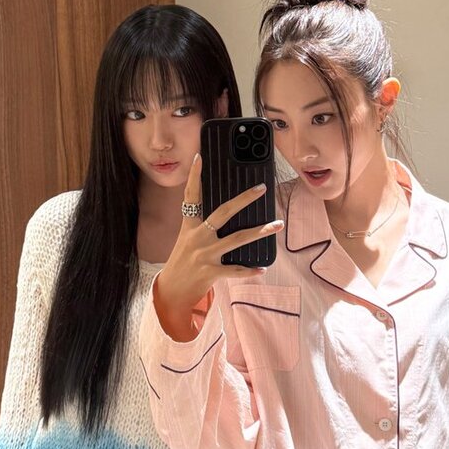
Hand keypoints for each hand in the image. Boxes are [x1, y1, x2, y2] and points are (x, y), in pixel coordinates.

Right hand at [155, 153, 283, 340]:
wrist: (171, 291)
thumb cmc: (182, 262)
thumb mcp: (187, 240)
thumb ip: (203, 227)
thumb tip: (228, 214)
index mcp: (189, 226)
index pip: (191, 196)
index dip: (194, 176)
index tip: (199, 158)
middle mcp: (197, 237)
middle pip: (223, 212)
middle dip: (244, 199)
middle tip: (262, 188)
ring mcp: (205, 254)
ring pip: (237, 239)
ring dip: (260, 231)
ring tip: (278, 225)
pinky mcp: (211, 272)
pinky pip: (235, 270)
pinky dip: (249, 270)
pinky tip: (262, 268)